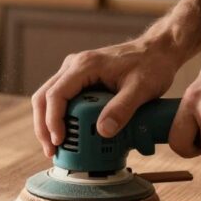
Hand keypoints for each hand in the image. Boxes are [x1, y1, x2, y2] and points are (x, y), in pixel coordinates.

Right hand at [31, 33, 184, 157]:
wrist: (157, 50)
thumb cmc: (151, 64)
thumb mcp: (142, 89)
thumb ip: (122, 109)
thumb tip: (103, 132)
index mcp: (85, 65)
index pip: (56, 94)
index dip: (53, 121)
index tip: (59, 141)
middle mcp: (73, 66)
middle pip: (43, 97)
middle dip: (43, 127)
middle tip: (51, 150)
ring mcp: (73, 72)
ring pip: (47, 98)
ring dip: (46, 123)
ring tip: (54, 147)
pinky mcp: (78, 79)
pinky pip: (59, 98)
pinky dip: (57, 117)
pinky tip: (65, 134)